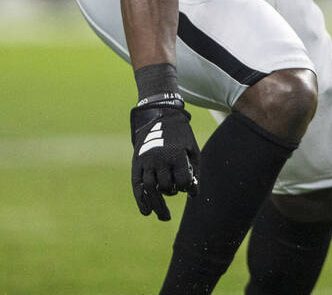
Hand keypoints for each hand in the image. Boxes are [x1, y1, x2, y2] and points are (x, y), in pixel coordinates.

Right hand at [130, 96, 199, 219]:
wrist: (159, 116)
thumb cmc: (180, 135)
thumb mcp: (192, 149)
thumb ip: (194, 170)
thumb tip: (192, 194)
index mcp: (176, 155)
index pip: (183, 182)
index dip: (187, 188)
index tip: (189, 188)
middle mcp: (160, 159)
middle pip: (166, 187)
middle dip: (171, 196)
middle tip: (170, 213)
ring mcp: (147, 161)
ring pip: (151, 189)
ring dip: (157, 205)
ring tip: (163, 217)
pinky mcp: (137, 163)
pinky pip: (138, 185)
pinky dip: (141, 200)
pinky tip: (146, 212)